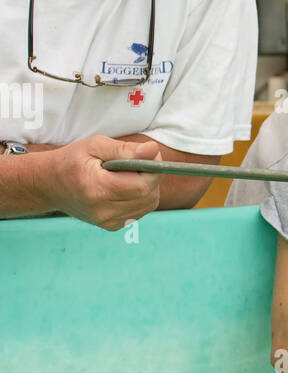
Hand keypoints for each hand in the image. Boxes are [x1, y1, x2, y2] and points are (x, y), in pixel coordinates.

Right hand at [40, 135, 162, 230]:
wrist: (49, 185)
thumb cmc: (72, 161)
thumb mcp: (95, 145)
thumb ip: (125, 150)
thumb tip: (153, 150)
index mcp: (97, 189)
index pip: (142, 185)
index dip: (154, 169)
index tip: (150, 154)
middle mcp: (103, 210)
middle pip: (148, 196)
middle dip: (151, 177)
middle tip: (138, 161)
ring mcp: (107, 222)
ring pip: (147, 205)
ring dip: (147, 187)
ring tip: (128, 174)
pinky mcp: (112, 226)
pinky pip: (139, 211)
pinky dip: (139, 197)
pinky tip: (124, 187)